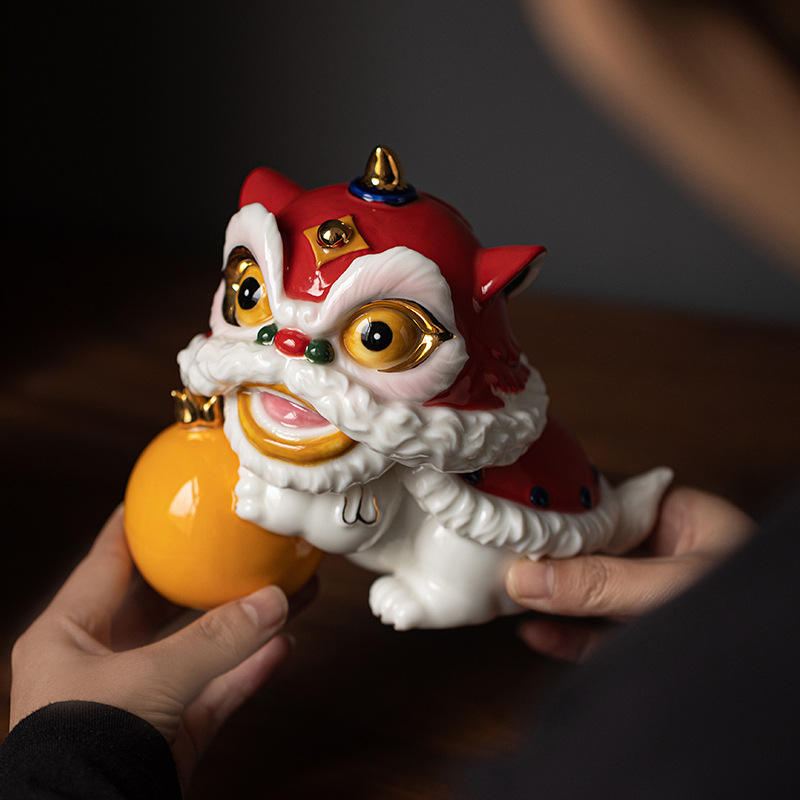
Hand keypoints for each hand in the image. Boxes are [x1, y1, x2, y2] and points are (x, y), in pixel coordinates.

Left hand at [9, 506, 296, 787]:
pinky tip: (282, 647)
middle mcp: (102, 664)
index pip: (107, 561)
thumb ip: (217, 639)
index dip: (138, 527)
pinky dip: (249, 671)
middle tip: (243, 547)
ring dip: (243, 624)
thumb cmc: (83, 750)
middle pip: (164, 604)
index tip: (166, 498)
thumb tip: (275, 601)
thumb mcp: (149, 679)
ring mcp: (140, 700)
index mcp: (69, 636)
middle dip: (207, 577)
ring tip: (284, 594)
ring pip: (200, 648)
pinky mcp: (169, 736)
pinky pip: (217, 692)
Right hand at [506, 487, 754, 660]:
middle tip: (499, 554)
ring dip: (552, 596)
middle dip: (548, 554)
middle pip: (593, 547)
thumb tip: (524, 577)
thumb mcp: (669, 590)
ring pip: (594, 591)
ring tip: (506, 591)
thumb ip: (598, 584)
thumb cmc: (754, 615)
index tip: (515, 515)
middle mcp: (666, 553)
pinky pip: (600, 634)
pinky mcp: (649, 639)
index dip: (558, 508)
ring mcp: (656, 597)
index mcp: (681, 518)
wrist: (783, 682)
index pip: (605, 502)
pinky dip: (567, 635)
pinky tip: (535, 632)